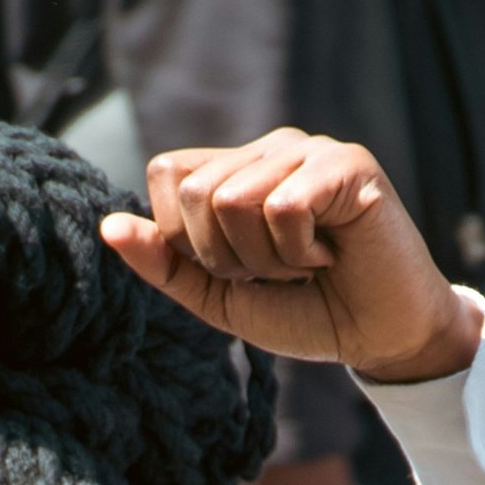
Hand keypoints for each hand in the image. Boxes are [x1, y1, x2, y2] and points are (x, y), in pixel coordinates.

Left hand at [101, 132, 480, 383]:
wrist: (376, 336)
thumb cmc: (303, 312)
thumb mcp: (218, 297)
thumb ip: (164, 263)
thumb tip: (107, 227)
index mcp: (235, 170)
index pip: (168, 174)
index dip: (184, 238)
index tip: (233, 267)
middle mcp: (270, 149)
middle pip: (196, 192)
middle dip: (226, 256)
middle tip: (275, 270)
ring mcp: (309, 150)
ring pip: (234, 199)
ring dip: (265, 257)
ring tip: (304, 263)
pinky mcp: (346, 164)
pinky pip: (282, 206)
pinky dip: (299, 251)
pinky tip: (330, 253)